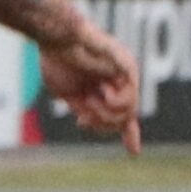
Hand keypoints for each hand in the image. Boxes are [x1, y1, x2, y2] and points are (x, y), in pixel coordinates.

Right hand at [40, 22, 142, 154]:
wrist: (58, 38)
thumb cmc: (57, 61)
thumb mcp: (68, 95)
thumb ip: (84, 109)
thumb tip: (90, 123)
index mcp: (104, 87)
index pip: (121, 114)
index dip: (128, 134)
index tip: (133, 152)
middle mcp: (119, 82)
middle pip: (122, 119)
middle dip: (102, 124)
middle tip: (83, 117)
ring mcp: (125, 75)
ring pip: (127, 113)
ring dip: (104, 114)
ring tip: (88, 100)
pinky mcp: (129, 69)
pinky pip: (129, 100)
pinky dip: (112, 103)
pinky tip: (100, 90)